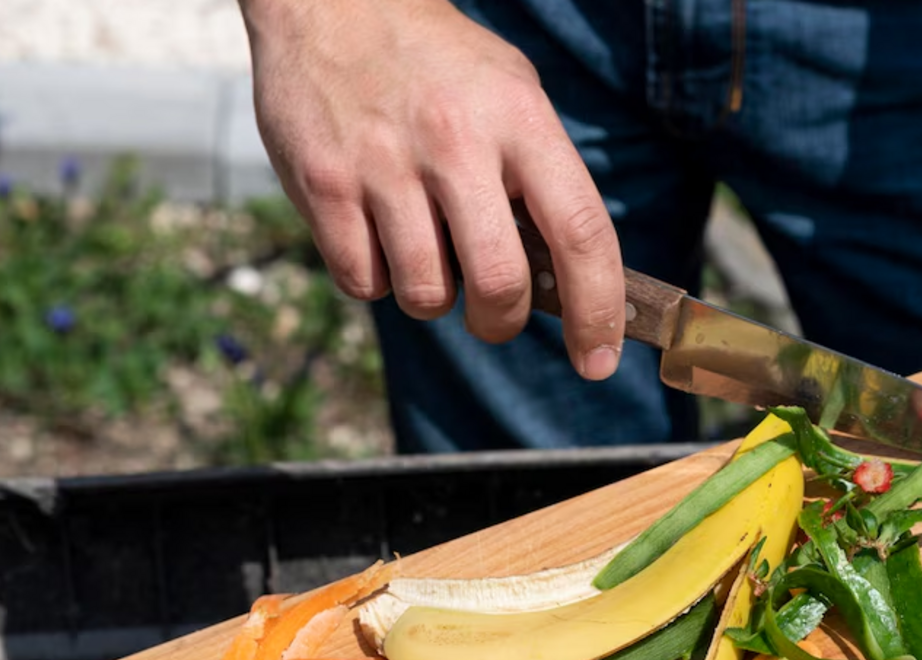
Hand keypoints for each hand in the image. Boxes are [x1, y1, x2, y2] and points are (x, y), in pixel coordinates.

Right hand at [241, 0, 625, 378]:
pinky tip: (377, 232)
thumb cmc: (439, 64)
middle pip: (499, 284)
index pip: (580, 232)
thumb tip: (568, 281)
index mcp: (518, 120)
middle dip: (500, 320)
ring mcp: (383, 165)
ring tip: (424, 246)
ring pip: (426, 294)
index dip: (598, 309)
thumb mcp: (513, 94)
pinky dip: (376, 278)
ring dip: (433, 296)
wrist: (333, 3)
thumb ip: (541, 178)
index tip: (598, 360)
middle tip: (493, 312)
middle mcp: (454, 142)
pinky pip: (363, 282)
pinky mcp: (323, 185)